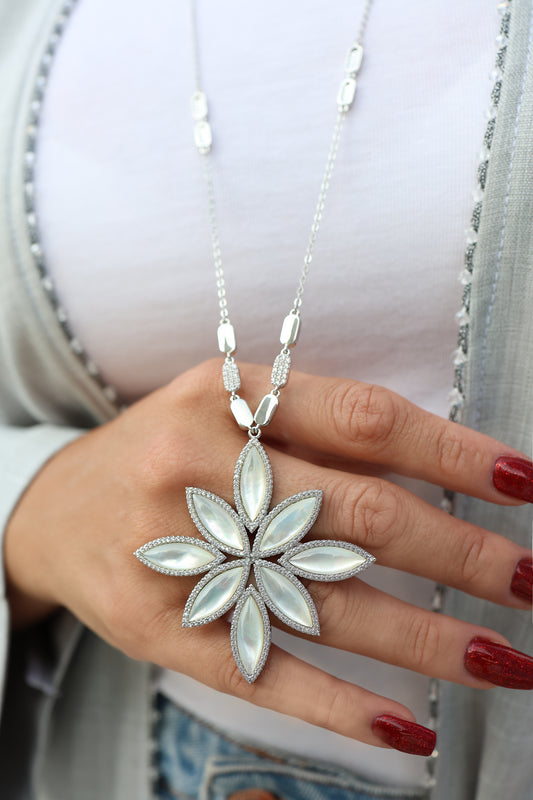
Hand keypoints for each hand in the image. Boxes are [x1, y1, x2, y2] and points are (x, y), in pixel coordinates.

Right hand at [5, 359, 532, 754]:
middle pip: (355, 514)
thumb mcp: (225, 407)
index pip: (363, 419)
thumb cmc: (165, 449)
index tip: (522, 482)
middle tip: (528, 580)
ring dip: (427, 639)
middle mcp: (197, 466)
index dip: (452, 452)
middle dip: (459, 553)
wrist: (58, 506)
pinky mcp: (156, 626)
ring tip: (503, 659)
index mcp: (223, 395)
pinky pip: (260, 669)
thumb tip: (437, 477)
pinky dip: (341, 705)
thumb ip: (314, 432)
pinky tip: (407, 727)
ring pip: (322, 603)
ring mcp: (173, 550)